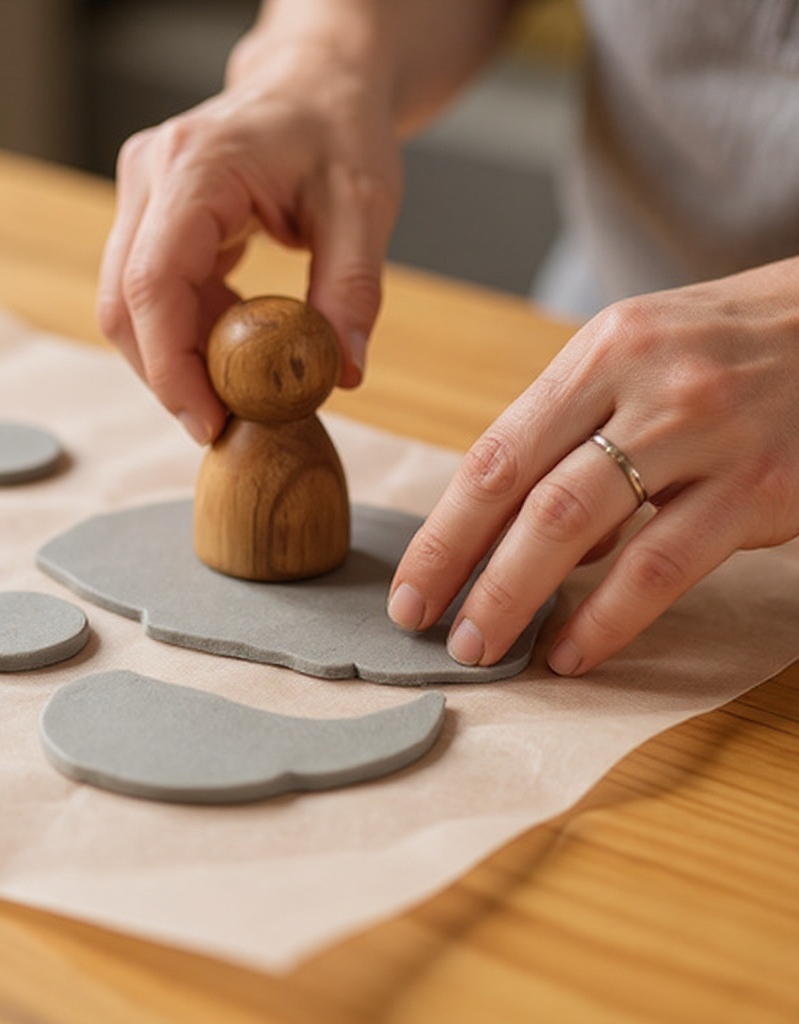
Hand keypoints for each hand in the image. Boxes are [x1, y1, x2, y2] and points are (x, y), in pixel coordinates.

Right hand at [96, 37, 401, 443]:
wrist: (316, 83)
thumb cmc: (338, 126)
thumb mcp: (364, 204)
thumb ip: (353, 289)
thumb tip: (343, 370)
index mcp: (196, 166)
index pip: (151, 282)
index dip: (169, 365)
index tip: (206, 421)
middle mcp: (150, 177)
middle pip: (124, 304)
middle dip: (168, 375)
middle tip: (223, 423)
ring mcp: (143, 196)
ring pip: (129, 306)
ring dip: (177, 358)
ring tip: (239, 385)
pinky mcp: (153, 217)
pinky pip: (152, 295)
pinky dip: (188, 334)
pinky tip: (235, 346)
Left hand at [388, 257, 798, 674]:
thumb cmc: (725, 350)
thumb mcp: (637, 364)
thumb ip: (573, 443)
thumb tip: (524, 542)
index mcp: (600, 353)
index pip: (496, 454)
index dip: (444, 530)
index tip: (410, 586)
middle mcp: (645, 385)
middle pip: (527, 495)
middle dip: (466, 572)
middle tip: (431, 629)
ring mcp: (707, 435)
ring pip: (583, 529)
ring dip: (519, 597)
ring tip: (484, 646)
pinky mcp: (762, 486)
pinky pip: (664, 565)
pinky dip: (609, 616)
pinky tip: (574, 650)